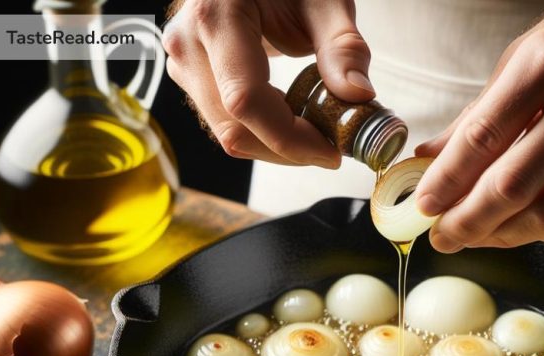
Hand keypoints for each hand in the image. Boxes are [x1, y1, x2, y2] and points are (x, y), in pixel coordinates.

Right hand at [162, 0, 373, 167]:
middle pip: (235, 129)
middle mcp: (188, 43)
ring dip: (277, 145)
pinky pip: (227, 123)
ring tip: (316, 131)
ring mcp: (184, 62)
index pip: (246, 100)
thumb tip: (359, 96)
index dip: (290, 138)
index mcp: (216, 15)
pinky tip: (294, 120)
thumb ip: (343, 47)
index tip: (331, 152)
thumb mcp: (324, 0)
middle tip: (332, 147)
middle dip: (288, 150)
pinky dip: (264, 133)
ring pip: (229, 135)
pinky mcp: (192, 77)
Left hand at [414, 0, 543, 251]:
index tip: (424, 206)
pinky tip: (521, 228)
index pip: (483, 137)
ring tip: (477, 235)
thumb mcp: (524, 57)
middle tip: (443, 236)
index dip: (447, 181)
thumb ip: (478, 114)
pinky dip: (542, 234)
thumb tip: (431, 159)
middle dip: (467, 222)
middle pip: (513, 186)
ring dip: (502, 236)